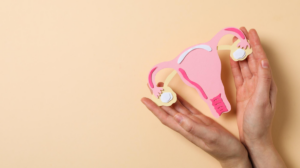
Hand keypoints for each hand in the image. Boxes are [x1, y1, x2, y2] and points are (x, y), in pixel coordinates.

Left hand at [142, 83, 251, 167]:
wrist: (234, 154)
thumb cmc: (223, 148)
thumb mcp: (209, 137)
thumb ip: (194, 127)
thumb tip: (177, 117)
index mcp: (186, 129)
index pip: (165, 117)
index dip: (154, 108)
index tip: (144, 99)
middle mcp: (186, 125)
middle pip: (168, 110)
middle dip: (158, 99)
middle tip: (151, 86)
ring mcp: (193, 122)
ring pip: (176, 107)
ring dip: (168, 98)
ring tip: (161, 87)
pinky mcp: (200, 120)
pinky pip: (187, 108)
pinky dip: (181, 100)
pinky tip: (177, 95)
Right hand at [230, 27, 285, 166]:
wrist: (253, 137)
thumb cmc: (259, 122)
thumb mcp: (262, 101)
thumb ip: (263, 81)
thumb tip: (264, 62)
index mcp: (267, 83)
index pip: (261, 59)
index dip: (255, 45)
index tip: (250, 33)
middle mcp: (260, 82)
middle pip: (252, 59)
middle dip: (247, 45)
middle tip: (241, 32)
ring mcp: (251, 87)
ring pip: (245, 66)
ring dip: (240, 53)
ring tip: (235, 42)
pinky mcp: (243, 92)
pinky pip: (239, 76)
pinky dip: (235, 66)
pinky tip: (232, 59)